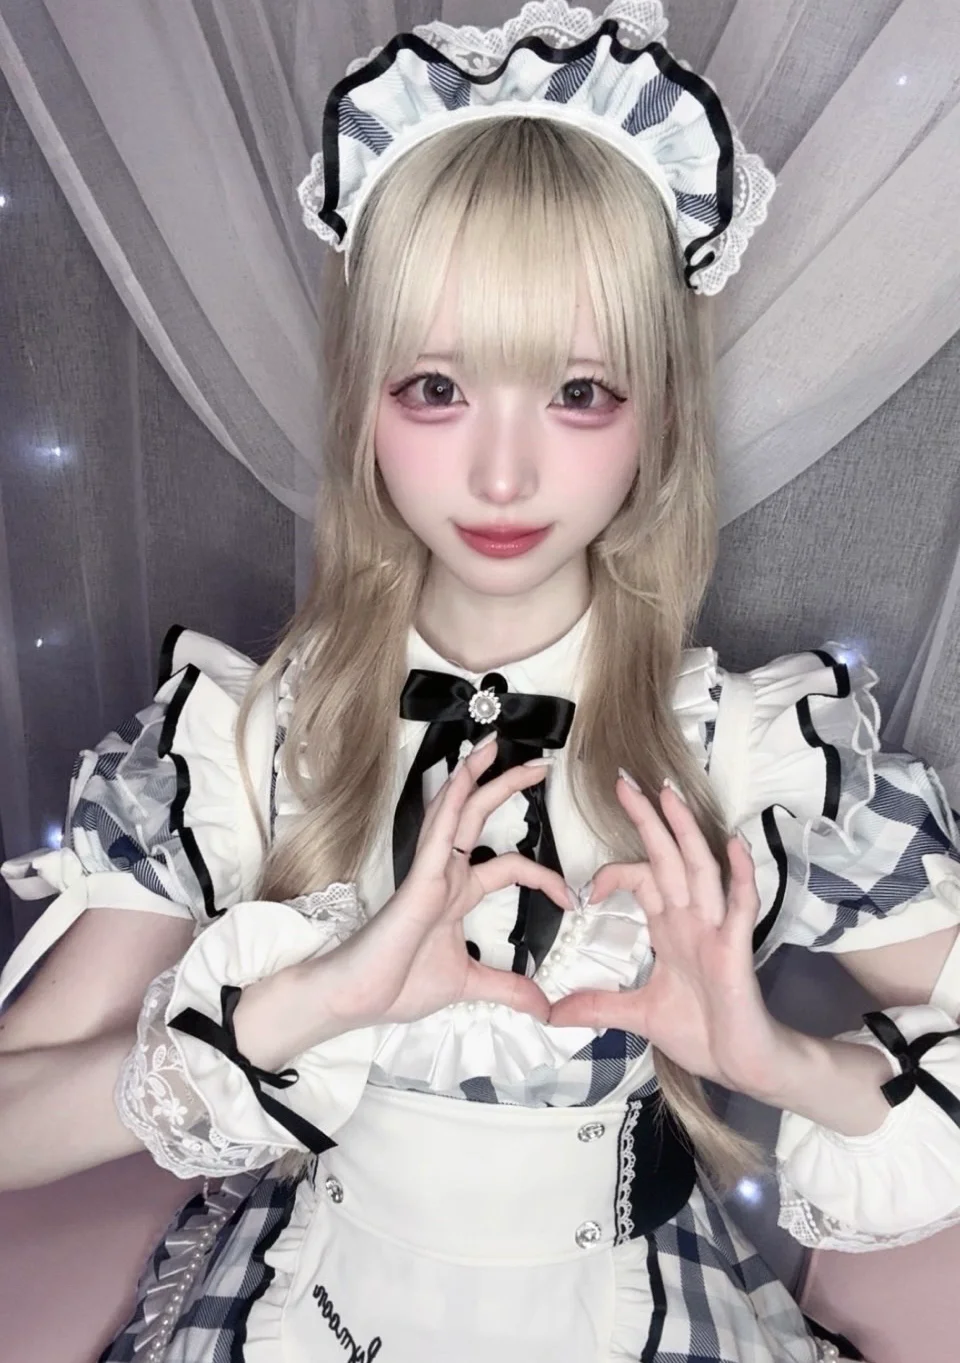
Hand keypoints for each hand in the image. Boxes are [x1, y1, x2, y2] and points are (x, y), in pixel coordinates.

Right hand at [306, 738, 570, 1032]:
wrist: (357, 997)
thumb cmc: (398, 984)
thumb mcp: (469, 985)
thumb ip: (508, 990)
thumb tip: (544, 1008)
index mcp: (457, 894)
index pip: (509, 867)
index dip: (545, 877)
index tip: (573, 901)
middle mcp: (445, 874)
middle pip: (479, 817)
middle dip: (508, 787)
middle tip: (542, 764)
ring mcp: (430, 872)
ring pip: (456, 811)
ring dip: (476, 776)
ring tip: (495, 745)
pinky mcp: (419, 879)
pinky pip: (439, 832)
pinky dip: (452, 802)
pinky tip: (465, 775)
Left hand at [548, 778, 787, 1093]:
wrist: (744, 1064)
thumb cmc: (703, 1033)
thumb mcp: (636, 1016)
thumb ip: (595, 1008)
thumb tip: (549, 1013)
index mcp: (671, 927)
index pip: (642, 879)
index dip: (613, 874)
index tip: (585, 895)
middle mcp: (693, 919)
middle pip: (668, 857)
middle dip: (649, 820)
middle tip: (626, 781)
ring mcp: (717, 929)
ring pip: (700, 869)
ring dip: (685, 832)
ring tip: (669, 796)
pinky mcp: (737, 949)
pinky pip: (741, 905)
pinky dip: (740, 874)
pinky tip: (734, 845)